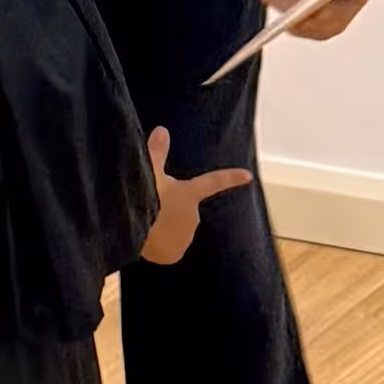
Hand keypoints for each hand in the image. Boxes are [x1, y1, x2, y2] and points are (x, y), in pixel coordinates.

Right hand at [140, 127, 252, 265]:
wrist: (135, 230)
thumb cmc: (143, 197)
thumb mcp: (147, 171)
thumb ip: (156, 152)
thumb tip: (162, 130)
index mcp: (189, 193)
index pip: (214, 182)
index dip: (231, 178)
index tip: (248, 176)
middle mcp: (193, 215)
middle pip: (183, 210)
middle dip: (170, 209)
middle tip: (149, 206)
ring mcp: (186, 236)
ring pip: (174, 229)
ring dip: (163, 226)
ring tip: (145, 221)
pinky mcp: (175, 253)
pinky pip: (167, 247)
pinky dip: (158, 245)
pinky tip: (145, 238)